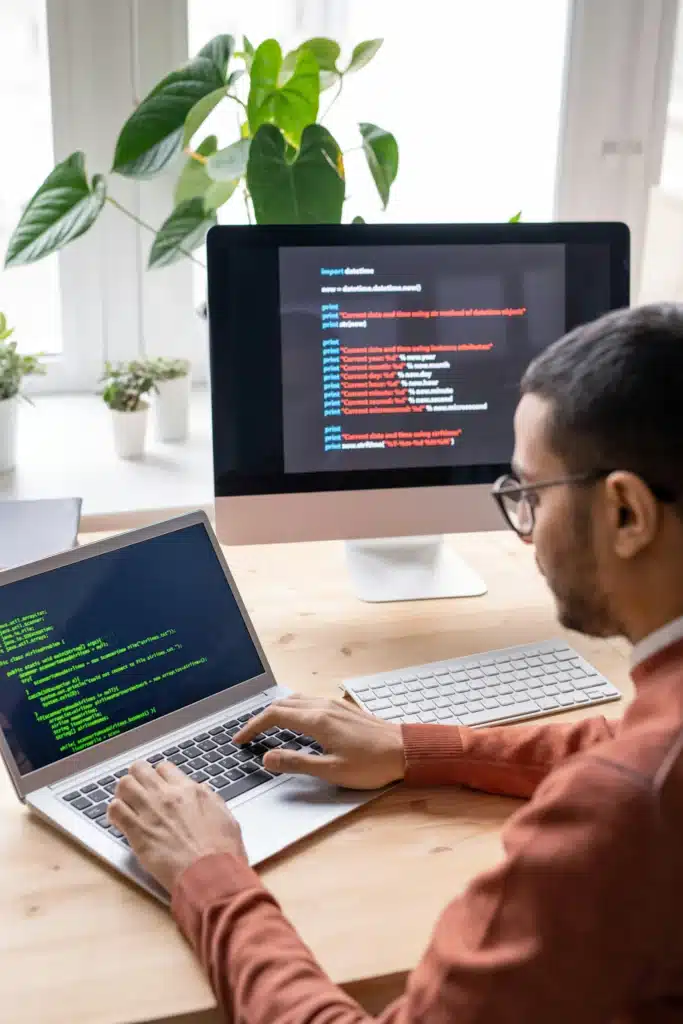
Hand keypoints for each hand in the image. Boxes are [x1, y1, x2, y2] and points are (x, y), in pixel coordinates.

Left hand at [108, 760, 246, 892]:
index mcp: (190, 791)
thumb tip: (201, 792)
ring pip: (124, 784)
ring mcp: (150, 811)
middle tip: (137, 791)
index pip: (164, 768)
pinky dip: (114, 813)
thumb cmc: (221, 852)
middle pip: (140, 769)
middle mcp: (168, 795)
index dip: (158, 776)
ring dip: (123, 793)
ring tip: (126, 805)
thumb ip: (210, 800)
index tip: (157, 786)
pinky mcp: (137, 831)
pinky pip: (115, 809)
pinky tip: (120, 821)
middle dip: (137, 778)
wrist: (210, 874)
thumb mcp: (225, 816)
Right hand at [234, 695, 405, 789]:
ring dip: (276, 710)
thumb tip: (267, 758)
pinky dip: (292, 709)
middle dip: (260, 718)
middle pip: (282, 704)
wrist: (406, 750)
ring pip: (296, 700)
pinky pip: (309, 701)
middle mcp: (323, 707)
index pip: (274, 716)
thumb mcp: (331, 771)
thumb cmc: (371, 765)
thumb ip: (297, 763)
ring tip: (265, 727)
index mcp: (317, 720)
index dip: (253, 727)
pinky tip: (295, 721)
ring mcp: (334, 705)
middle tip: (247, 735)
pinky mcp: (343, 709)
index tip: (239, 740)